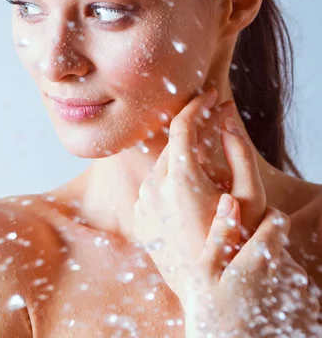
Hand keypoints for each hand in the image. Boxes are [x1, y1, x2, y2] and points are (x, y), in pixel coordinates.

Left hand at [133, 88, 319, 335]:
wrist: (214, 294)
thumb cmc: (239, 244)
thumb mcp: (250, 196)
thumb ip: (238, 152)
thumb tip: (226, 121)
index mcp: (180, 179)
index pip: (181, 125)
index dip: (196, 105)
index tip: (209, 95)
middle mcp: (154, 188)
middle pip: (172, 145)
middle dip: (194, 132)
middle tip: (217, 123)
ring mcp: (143, 206)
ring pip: (162, 167)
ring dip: (182, 159)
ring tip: (207, 168)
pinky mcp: (140, 221)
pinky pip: (153, 189)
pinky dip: (169, 182)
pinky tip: (189, 195)